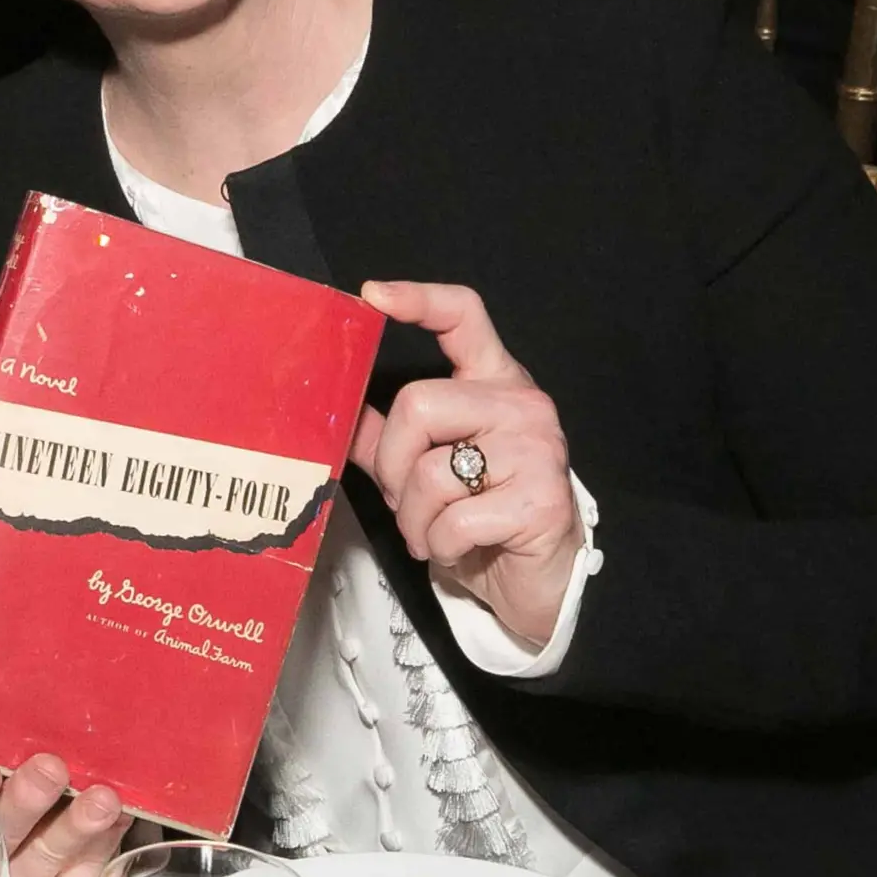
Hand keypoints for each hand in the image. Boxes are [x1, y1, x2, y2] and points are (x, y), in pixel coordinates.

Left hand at [348, 280, 583, 646]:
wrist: (540, 580)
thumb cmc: (482, 516)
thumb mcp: (427, 468)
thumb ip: (386, 435)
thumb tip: (335, 408)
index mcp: (493, 382)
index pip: (464, 316)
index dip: (418, 298)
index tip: (372, 296)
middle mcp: (521, 403)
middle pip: (418, 404)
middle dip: (393, 465)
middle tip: (406, 501)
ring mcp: (538, 449)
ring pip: (431, 471)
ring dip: (414, 518)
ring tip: (431, 533)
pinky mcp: (542, 501)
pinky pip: (455, 519)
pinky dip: (440, 545)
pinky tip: (457, 549)